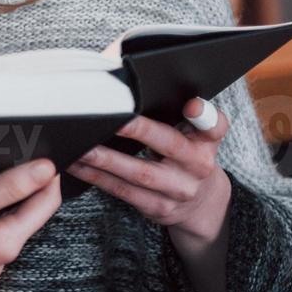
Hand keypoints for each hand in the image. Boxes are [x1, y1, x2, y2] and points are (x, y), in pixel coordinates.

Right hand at [0, 158, 62, 291]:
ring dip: (0, 199)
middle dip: (24, 187)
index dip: (47, 178)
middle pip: (24, 216)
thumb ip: (7, 188)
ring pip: (1, 223)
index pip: (44, 207)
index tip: (44, 154)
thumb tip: (44, 171)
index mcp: (4, 245)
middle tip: (17, 157)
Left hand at [66, 97, 231, 243]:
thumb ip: (180, 115)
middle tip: (111, 118)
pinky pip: (122, 191)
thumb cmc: (188, 156)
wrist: (203, 203)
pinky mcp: (157, 207)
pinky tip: (78, 165)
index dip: (205, 114)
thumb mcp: (196, 136)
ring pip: (139, 172)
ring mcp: (177, 190)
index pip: (214, 125)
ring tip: (81, 145)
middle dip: (139, 131)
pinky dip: (97, 177)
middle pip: (170, 144)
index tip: (192, 105)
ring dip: (105, 159)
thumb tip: (140, 84)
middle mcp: (197, 166)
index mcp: (206, 142)